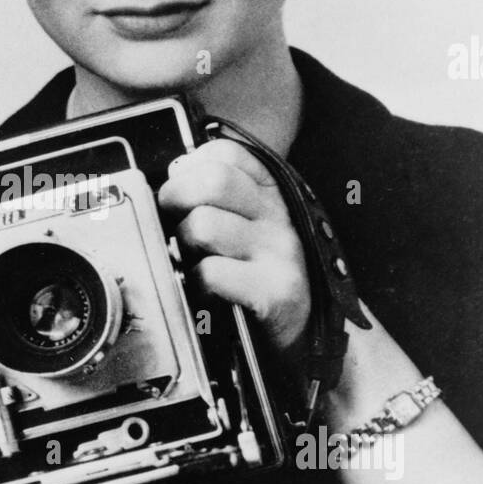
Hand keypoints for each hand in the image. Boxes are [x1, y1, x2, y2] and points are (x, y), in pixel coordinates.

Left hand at [158, 138, 310, 356]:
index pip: (224, 153)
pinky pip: (212, 272)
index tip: (182, 191)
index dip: (189, 168)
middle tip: (173, 221)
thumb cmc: (265, 274)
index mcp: (272, 192)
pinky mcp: (275, 290)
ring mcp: (280, 251)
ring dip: (186, 245)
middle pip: (212, 180)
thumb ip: (221, 196)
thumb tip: (174, 176)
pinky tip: (206, 289)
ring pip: (203, 225)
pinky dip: (197, 282)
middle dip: (176, 197)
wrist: (309, 330)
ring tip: (195, 259)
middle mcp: (279, 215)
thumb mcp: (252, 224)